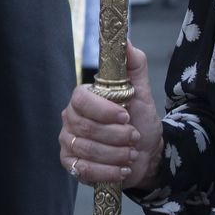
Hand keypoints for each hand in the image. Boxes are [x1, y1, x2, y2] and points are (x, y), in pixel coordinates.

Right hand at [59, 43, 162, 189]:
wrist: (146, 153)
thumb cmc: (139, 120)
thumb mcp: (141, 92)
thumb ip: (134, 66)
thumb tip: (127, 42)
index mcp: (83, 98)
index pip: (81, 100)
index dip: (104, 110)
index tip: (126, 115)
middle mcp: (70, 118)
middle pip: (86, 128)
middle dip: (116, 135)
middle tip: (134, 136)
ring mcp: (68, 142)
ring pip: (87, 150)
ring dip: (116, 154)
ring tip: (131, 153)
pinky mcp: (72, 164)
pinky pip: (84, 170)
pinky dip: (107, 172)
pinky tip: (122, 169)